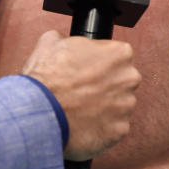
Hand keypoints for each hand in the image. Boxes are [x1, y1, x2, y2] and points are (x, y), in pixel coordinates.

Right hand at [22, 30, 139, 160]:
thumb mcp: (51, 42)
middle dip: (107, 85)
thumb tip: (64, 41)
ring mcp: (126, 106)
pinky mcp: (120, 130)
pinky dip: (101, 127)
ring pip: (119, 105)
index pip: (117, 55)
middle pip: (122, 80)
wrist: (39, 114)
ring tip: (81, 109)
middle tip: (84, 90)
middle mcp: (129, 78)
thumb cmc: (46, 78)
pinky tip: (84, 123)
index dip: (100, 62)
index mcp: (119, 53)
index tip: (88, 69)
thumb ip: (67, 39)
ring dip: (105, 107)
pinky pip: (114, 126)